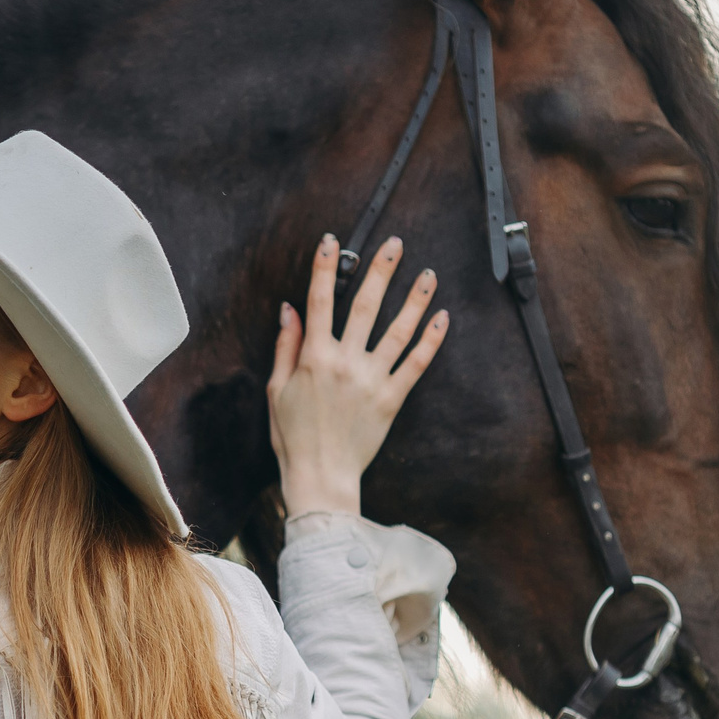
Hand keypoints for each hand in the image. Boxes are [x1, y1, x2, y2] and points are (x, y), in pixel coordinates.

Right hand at [267, 234, 449, 517]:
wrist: (320, 476)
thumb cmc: (293, 436)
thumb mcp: (277, 390)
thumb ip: (286, 347)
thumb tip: (290, 310)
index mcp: (312, 357)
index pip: (320, 301)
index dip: (326, 268)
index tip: (333, 242)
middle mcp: (344, 362)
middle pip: (366, 306)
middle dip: (381, 271)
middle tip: (395, 244)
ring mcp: (371, 380)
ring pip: (398, 330)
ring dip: (415, 299)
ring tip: (428, 274)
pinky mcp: (391, 399)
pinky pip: (415, 364)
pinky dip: (430, 340)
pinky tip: (441, 318)